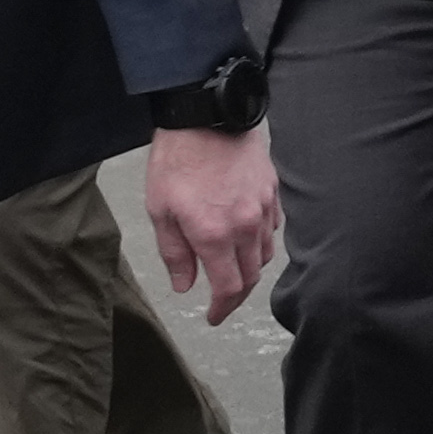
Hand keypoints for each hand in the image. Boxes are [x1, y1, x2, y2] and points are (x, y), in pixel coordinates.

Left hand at [144, 123, 279, 318]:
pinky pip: (271, 228)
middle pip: (251, 277)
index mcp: (214, 235)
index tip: (213, 317)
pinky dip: (260, 241)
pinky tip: (246, 236)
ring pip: (264, 254)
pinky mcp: (272, 192)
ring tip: (232, 269)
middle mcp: (245, 227)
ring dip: (249, 268)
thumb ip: (175, 253)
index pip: (229, 288)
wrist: (206, 116)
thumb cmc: (177, 159)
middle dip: (236, 295)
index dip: (222, 309)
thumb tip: (185, 284)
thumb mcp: (160, 210)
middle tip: (221, 301)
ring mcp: (263, 209)